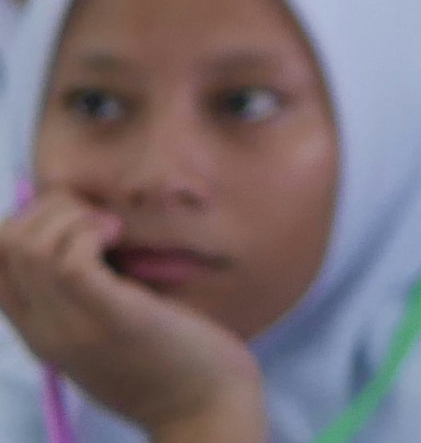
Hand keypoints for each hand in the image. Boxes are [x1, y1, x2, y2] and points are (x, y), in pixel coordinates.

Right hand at [0, 194, 265, 442]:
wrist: (203, 409)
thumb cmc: (169, 357)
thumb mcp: (107, 323)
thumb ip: (84, 291)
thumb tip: (87, 225)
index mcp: (38, 328)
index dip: (24, 223)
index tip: (74, 220)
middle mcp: (42, 328)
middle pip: (3, 244)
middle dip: (47, 208)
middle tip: (96, 219)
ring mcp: (71, 325)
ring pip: (29, 246)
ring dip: (71, 216)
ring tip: (112, 229)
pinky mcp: (110, 319)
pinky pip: (70, 261)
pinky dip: (91, 231)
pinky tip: (119, 236)